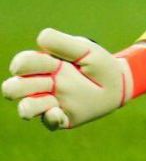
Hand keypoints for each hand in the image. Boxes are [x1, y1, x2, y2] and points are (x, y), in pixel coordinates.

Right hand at [3, 29, 145, 129]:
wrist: (118, 83)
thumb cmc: (98, 63)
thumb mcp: (84, 49)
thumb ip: (63, 43)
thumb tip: (40, 38)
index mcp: (44, 65)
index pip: (21, 64)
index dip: (24, 64)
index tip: (48, 63)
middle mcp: (41, 85)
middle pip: (12, 88)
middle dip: (18, 87)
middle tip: (46, 82)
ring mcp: (50, 102)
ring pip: (25, 108)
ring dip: (29, 106)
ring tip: (47, 101)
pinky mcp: (62, 118)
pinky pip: (49, 122)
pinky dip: (51, 118)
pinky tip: (58, 111)